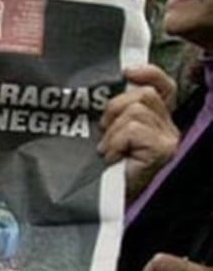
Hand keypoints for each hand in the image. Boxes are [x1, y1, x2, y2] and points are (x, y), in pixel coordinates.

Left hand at [100, 65, 180, 201]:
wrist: (104, 199)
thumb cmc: (102, 166)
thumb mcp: (108, 131)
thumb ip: (116, 110)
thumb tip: (115, 82)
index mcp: (157, 119)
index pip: (163, 86)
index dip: (148, 73)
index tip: (126, 72)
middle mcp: (169, 128)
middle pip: (144, 95)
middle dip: (115, 109)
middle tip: (104, 133)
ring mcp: (168, 140)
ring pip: (136, 111)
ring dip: (112, 130)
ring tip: (108, 150)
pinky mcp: (162, 151)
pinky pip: (133, 129)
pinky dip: (116, 141)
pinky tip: (112, 158)